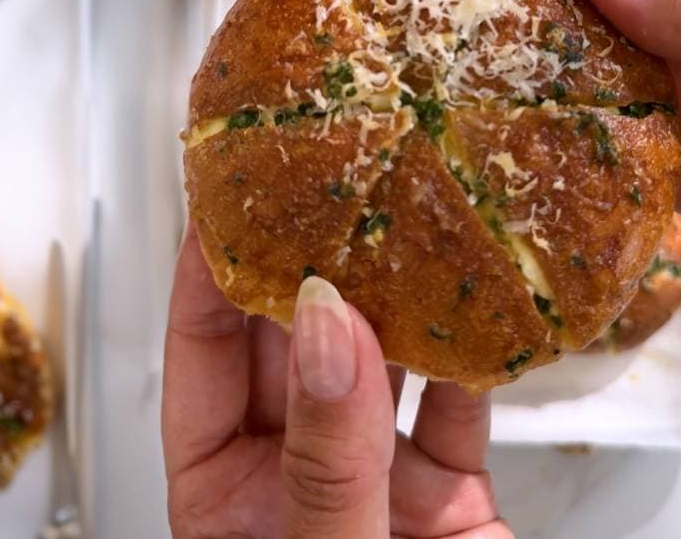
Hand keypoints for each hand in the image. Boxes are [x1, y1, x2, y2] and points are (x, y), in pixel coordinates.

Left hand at [162, 223, 510, 537]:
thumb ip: (326, 454)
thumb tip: (326, 328)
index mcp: (226, 492)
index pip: (205, 358)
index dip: (208, 275)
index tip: (225, 202)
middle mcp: (297, 474)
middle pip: (294, 344)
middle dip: (310, 264)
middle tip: (327, 188)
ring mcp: (378, 478)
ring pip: (379, 364)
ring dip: (394, 299)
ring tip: (402, 225)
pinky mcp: (452, 491)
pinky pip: (458, 404)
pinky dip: (470, 356)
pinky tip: (475, 307)